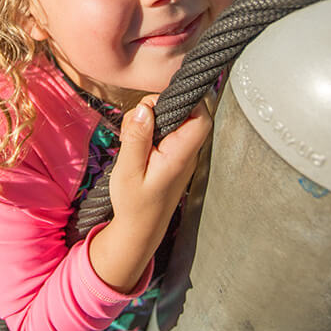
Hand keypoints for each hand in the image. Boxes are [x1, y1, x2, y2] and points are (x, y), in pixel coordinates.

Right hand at [88, 95, 212, 292]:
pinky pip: (166, 134)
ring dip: (151, 121)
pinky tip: (136, 147)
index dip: (184, 101)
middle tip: (135, 123)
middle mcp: (187, 153)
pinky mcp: (172, 157)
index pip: (201, 117)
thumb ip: (137, 138)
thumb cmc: (134, 204)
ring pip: (174, 121)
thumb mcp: (128, 170)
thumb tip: (143, 108)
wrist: (139, 229)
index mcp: (181, 154)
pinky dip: (150, 133)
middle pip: (186, 113)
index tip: (155, 104)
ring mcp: (181, 155)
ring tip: (132, 139)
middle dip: (159, 108)